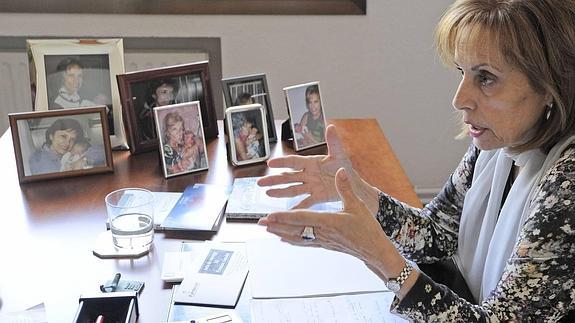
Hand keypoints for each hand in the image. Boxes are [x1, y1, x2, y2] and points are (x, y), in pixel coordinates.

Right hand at [257, 125, 352, 207]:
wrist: (354, 185)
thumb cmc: (345, 168)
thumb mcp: (339, 154)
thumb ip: (333, 142)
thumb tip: (330, 126)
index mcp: (311, 163)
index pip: (293, 162)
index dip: (282, 163)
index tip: (270, 163)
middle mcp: (308, 175)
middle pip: (288, 177)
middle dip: (274, 180)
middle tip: (260, 182)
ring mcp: (311, 186)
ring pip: (293, 190)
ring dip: (280, 192)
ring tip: (268, 193)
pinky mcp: (317, 197)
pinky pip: (305, 203)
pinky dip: (296, 208)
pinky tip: (287, 213)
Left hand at [259, 168, 392, 262]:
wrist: (373, 250)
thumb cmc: (367, 228)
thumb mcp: (357, 205)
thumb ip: (345, 188)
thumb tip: (339, 170)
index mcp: (329, 221)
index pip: (302, 218)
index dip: (285, 217)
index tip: (271, 215)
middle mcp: (322, 233)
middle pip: (295, 229)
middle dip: (277, 225)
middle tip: (260, 223)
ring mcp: (322, 241)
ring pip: (297, 237)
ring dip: (281, 232)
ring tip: (267, 229)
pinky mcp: (324, 245)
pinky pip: (304, 242)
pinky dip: (292, 240)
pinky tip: (284, 239)